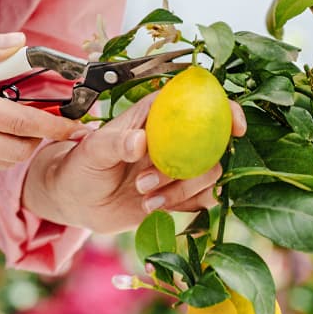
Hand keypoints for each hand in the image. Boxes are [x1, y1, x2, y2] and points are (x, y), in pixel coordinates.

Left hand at [22, 93, 246, 233]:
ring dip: (181, 190)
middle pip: (213, 145)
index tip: (235, 128)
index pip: (202, 104)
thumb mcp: (91, 151)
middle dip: (189, 167)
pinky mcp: (180, 194)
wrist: (76, 202)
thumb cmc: (80, 166)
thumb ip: (114, 143)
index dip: (227, 111)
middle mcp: (175, 139)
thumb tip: (140, 142)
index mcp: (158, 116)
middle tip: (146, 182)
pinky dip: (183, 207)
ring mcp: (180, 167)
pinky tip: (153, 209)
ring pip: (209, 175)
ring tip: (144, 198)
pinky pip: (202, 200)